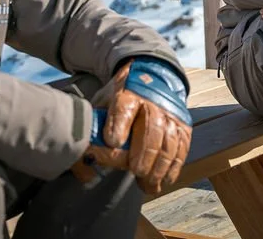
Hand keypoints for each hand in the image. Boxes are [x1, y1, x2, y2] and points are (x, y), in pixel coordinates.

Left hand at [71, 58, 192, 193]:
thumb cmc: (121, 98)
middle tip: (136, 170)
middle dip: (144, 152)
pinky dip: (174, 166)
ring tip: (148, 183)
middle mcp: (152, 102)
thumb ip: (92, 128)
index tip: (113, 142)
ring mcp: (170, 114)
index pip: (123, 108)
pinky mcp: (182, 125)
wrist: (151, 78)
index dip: (119, 125)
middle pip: (151, 128)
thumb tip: (80, 160)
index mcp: (126, 94)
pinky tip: (165, 179)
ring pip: (168, 141)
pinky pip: (181, 147)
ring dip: (159, 166)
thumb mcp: (103, 103)